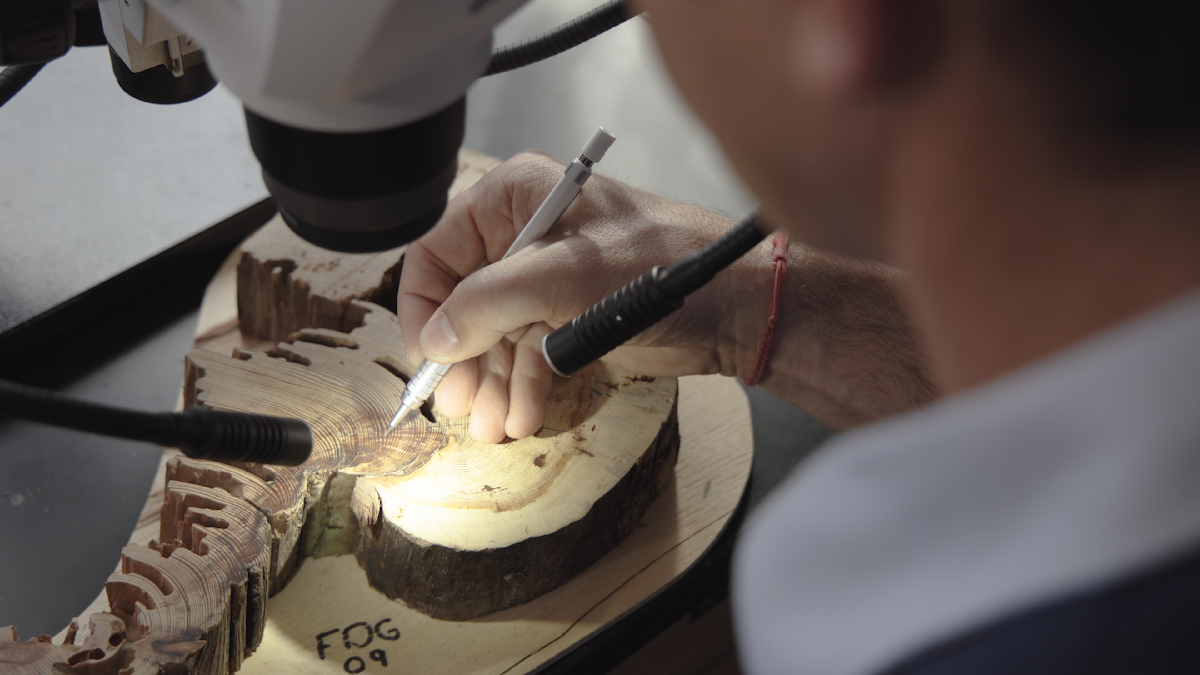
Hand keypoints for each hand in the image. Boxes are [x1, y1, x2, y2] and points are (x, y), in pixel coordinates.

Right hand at [397, 151, 743, 442]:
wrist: (731, 302)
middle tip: (460, 404)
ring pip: (497, 337)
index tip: (429, 356)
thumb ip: (489, 304)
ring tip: (494, 425)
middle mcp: (526, 235)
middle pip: (465, 302)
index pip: (440, 250)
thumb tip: (436, 340)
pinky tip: (522, 416)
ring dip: (493, 384)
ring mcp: (547, 280)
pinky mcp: (570, 316)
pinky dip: (524, 387)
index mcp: (516, 199)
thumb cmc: (659, 262)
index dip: (426, 306)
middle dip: (465, 358)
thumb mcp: (563, 279)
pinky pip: (529, 354)